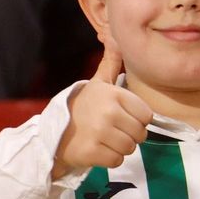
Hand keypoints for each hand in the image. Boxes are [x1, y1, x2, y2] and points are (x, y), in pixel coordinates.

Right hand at [52, 45, 152, 180]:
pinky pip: (117, 161)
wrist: (54, 131)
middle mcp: (109, 112)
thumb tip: (114, 37)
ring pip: (130, 148)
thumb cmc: (82, 107)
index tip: (122, 117)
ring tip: (105, 139)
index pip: (146, 115)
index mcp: (114, 94)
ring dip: (120, 148)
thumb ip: (110, 62)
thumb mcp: (97, 83)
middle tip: (112, 131)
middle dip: (129, 135)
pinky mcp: (93, 152)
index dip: (137, 119)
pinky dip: (109, 159)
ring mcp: (100, 133)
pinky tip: (98, 149)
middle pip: (140, 134)